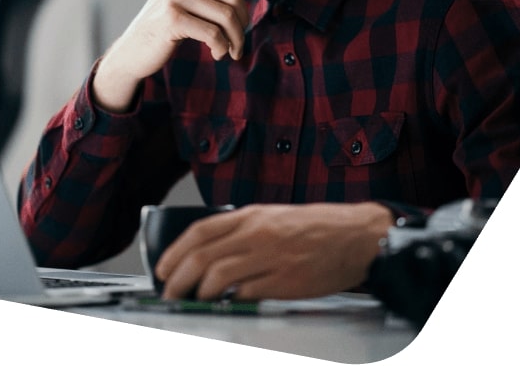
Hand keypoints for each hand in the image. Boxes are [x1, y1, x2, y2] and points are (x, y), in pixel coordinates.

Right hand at [92, 0, 249, 111]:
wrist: (134, 50)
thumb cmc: (168, 27)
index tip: (237, 7)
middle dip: (243, 22)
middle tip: (237, 40)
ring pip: (226, 15)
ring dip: (236, 39)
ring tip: (231, 51)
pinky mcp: (172, 19)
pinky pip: (213, 33)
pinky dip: (221, 47)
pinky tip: (217, 54)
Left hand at [154, 202, 394, 300]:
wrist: (356, 235)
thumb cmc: (318, 227)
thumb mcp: (274, 216)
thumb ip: (243, 230)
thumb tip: (210, 251)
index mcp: (252, 215)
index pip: (200, 231)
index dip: (175, 251)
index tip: (163, 267)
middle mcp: (256, 234)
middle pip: (201, 257)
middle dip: (178, 279)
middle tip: (170, 292)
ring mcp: (270, 258)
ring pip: (218, 277)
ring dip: (200, 294)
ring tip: (195, 301)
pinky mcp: (284, 281)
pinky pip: (246, 294)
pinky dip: (231, 301)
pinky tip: (227, 304)